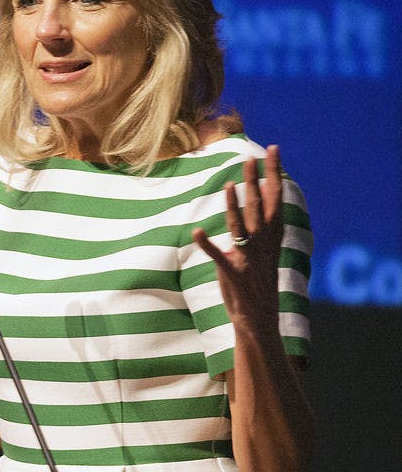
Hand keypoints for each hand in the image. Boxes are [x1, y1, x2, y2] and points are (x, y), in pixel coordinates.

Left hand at [192, 144, 283, 332]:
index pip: (276, 199)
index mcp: (272, 238)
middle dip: (255, 182)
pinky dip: (207, 244)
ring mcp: (249, 260)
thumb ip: (256, 229)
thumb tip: (250, 204)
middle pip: (260, 207)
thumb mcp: (261, 252)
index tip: (273, 151)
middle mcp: (263, 246)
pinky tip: (196, 231)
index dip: (274, 174)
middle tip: (250, 157)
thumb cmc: (257, 283)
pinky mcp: (234, 274)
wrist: (259, 319)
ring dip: (234, 206)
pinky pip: (219, 256)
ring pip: (241, 227)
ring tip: (227, 185)